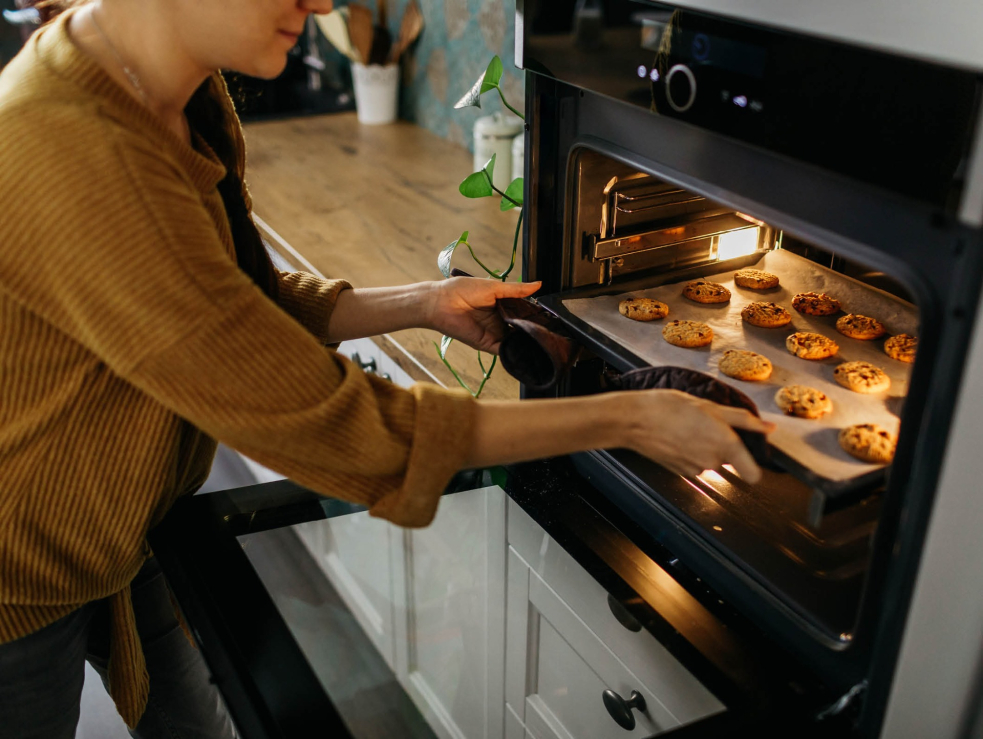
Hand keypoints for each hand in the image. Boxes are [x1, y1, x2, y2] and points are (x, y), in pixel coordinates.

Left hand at [427, 277, 541, 353]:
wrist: (441, 302)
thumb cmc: (463, 290)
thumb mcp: (494, 287)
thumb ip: (516, 290)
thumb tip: (539, 285)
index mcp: (501, 306)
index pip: (523, 313)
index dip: (535, 315)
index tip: (551, 317)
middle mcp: (499, 321)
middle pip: (521, 328)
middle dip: (533, 330)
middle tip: (552, 331)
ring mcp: (494, 333)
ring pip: (515, 340)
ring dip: (527, 341)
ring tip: (545, 341)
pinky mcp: (488, 344)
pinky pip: (504, 350)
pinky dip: (515, 351)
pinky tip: (528, 349)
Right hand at [619, 390, 774, 482]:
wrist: (635, 420)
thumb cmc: (669, 407)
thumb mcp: (710, 406)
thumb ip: (743, 420)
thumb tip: (769, 428)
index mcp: (726, 444)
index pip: (753, 475)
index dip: (754, 465)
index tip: (748, 453)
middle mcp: (713, 462)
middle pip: (730, 459)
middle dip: (721, 444)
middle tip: (704, 425)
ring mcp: (696, 470)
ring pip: (711, 460)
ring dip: (704, 447)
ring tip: (687, 428)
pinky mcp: (681, 472)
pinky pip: (695, 463)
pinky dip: (690, 453)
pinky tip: (677, 437)